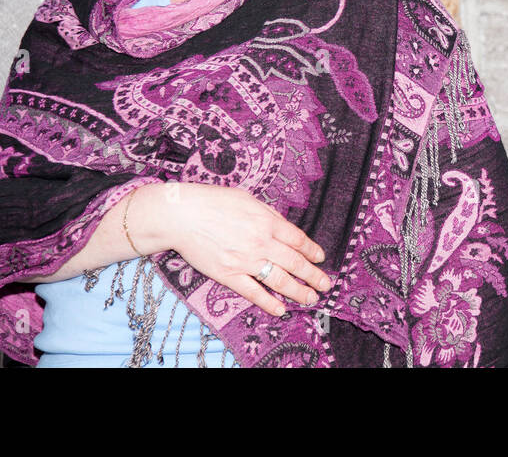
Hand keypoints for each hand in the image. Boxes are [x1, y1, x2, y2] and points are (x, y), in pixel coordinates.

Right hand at [166, 182, 332, 316]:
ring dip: (298, 292)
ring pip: (279, 280)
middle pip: (295, 262)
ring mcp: (245, 260)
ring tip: (311, 299)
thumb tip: (283, 227)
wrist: (182, 215)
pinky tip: (280, 309)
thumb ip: (268, 215)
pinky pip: (253, 292)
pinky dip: (268, 302)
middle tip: (326, 285)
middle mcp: (261, 242)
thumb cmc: (213, 202)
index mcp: (267, 222)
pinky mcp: (228, 275)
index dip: (312, 251)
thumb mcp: (248, 199)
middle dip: (313, 276)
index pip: (297, 240)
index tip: (320, 258)